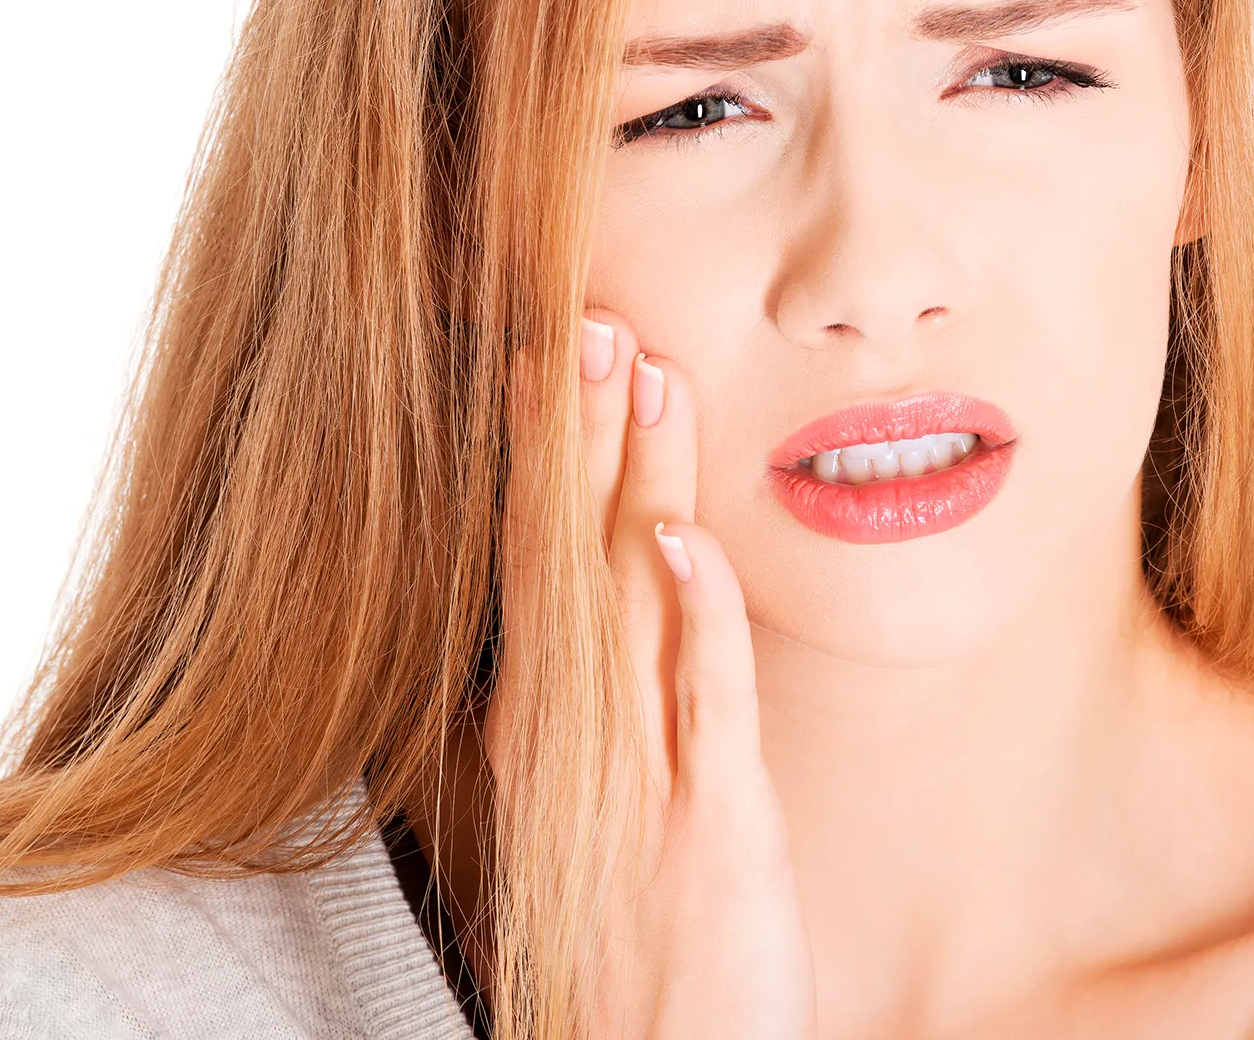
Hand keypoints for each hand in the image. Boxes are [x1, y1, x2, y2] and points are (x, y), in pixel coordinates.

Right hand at [491, 312, 815, 1039]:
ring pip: (626, 602)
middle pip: (571, 554)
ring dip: (626, 482)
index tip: (565, 346)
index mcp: (552, 724)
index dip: (555, 449)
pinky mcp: (709, 829)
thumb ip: (612, 696)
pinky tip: (677, 538)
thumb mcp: (601, 804)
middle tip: (587, 314)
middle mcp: (576, 738)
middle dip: (579, 433)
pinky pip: (699, 707)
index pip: (544, 556)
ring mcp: (637, 779)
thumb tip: (624, 588)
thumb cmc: (630, 939)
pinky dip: (687, 616)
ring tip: (632, 369)